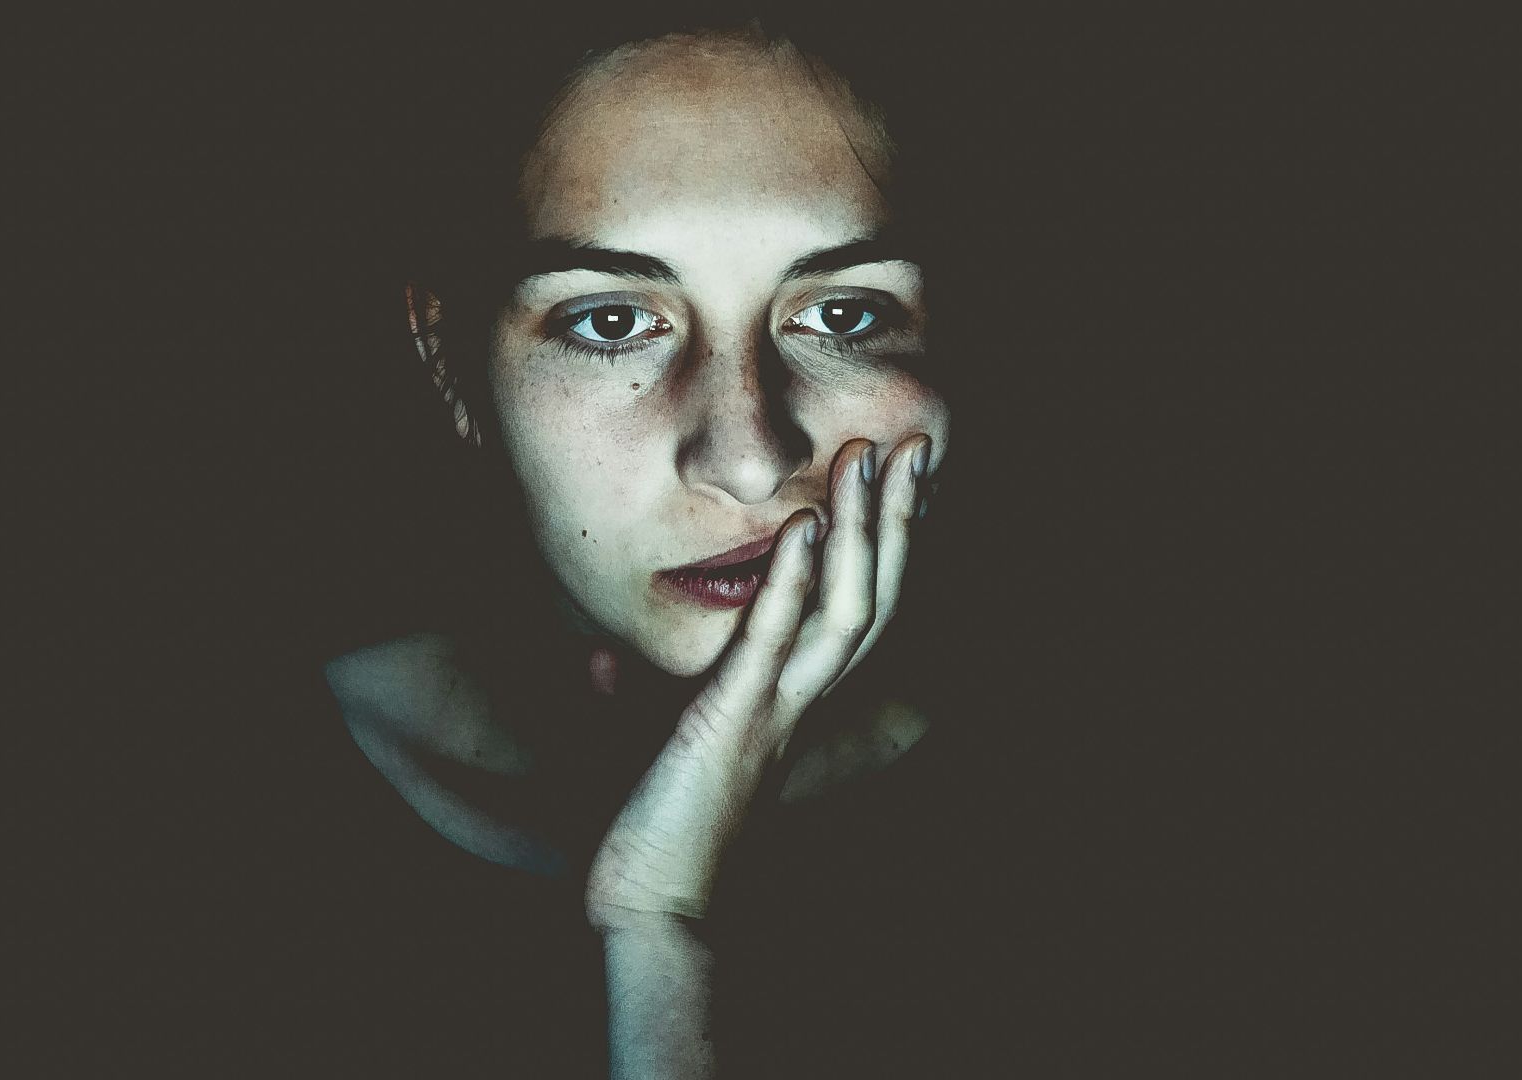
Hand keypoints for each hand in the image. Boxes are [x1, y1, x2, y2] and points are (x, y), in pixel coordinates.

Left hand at [584, 434, 933, 930]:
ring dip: (862, 530)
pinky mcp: (733, 721)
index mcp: (786, 703)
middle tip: (918, 447)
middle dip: (896, 520)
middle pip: (870, 596)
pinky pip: (772, 641)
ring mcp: (773, 709)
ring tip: (875, 460)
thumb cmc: (648, 836)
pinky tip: (805, 525)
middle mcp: (798, 701)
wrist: (649, 907)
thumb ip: (631, 700)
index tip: (891, 483)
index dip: (877, 548)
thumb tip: (603, 662)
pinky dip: (789, 581)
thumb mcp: (637, 751)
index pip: (847, 610)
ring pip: (843, 608)